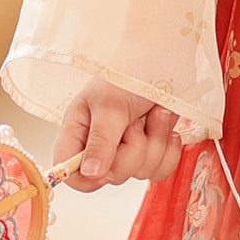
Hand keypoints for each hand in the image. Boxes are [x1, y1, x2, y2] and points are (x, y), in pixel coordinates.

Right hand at [52, 81, 183, 188]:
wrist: (166, 61)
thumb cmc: (131, 73)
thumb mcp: (111, 104)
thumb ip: (101, 140)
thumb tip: (91, 174)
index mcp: (79, 132)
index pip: (70, 174)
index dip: (87, 178)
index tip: (106, 165)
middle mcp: (100, 146)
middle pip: (112, 176)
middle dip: (133, 150)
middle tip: (135, 121)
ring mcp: (127, 150)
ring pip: (140, 172)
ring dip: (154, 142)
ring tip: (155, 114)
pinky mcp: (152, 152)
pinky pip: (160, 170)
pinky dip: (169, 151)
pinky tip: (168, 130)